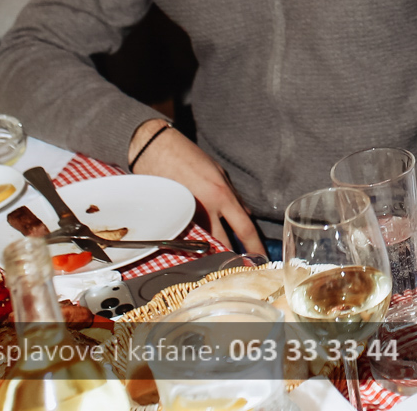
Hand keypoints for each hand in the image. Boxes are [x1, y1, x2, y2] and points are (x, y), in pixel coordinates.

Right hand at [128, 119, 266, 257]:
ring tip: (218, 261)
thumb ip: (233, 196)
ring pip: (203, 244)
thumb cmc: (189, 157)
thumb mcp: (218, 172)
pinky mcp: (170, 218)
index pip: (244, 228)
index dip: (254, 246)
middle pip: (223, 243)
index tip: (261, 258)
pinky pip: (186, 236)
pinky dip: (193, 243)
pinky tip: (195, 246)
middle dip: (231, 258)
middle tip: (239, 266)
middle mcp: (206, 209)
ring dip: (211, 252)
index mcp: (222, 195)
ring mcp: (186, 216)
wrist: (156, 149)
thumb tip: (245, 214)